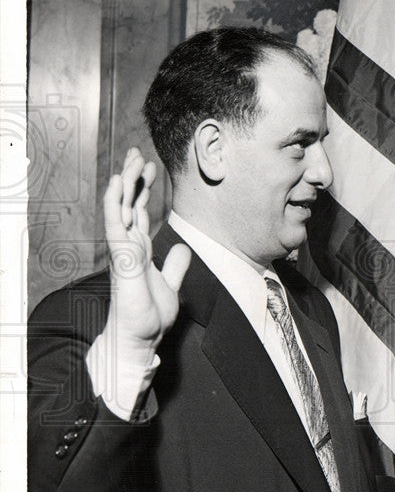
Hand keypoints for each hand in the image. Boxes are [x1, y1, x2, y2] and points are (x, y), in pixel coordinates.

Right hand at [104, 148, 190, 351]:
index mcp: (139, 250)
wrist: (140, 338)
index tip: (152, 168)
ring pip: (121, 208)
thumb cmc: (149, 316)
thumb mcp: (171, 285)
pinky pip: (115, 225)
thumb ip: (174, 266)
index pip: (139, 212)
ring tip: (132, 159)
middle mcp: (129, 247)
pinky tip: (118, 183)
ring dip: (126, 183)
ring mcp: (123, 251)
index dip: (144, 190)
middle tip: (138, 153)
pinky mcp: (121, 259)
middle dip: (134, 178)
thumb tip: (182, 249)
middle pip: (129, 204)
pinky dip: (115, 203)